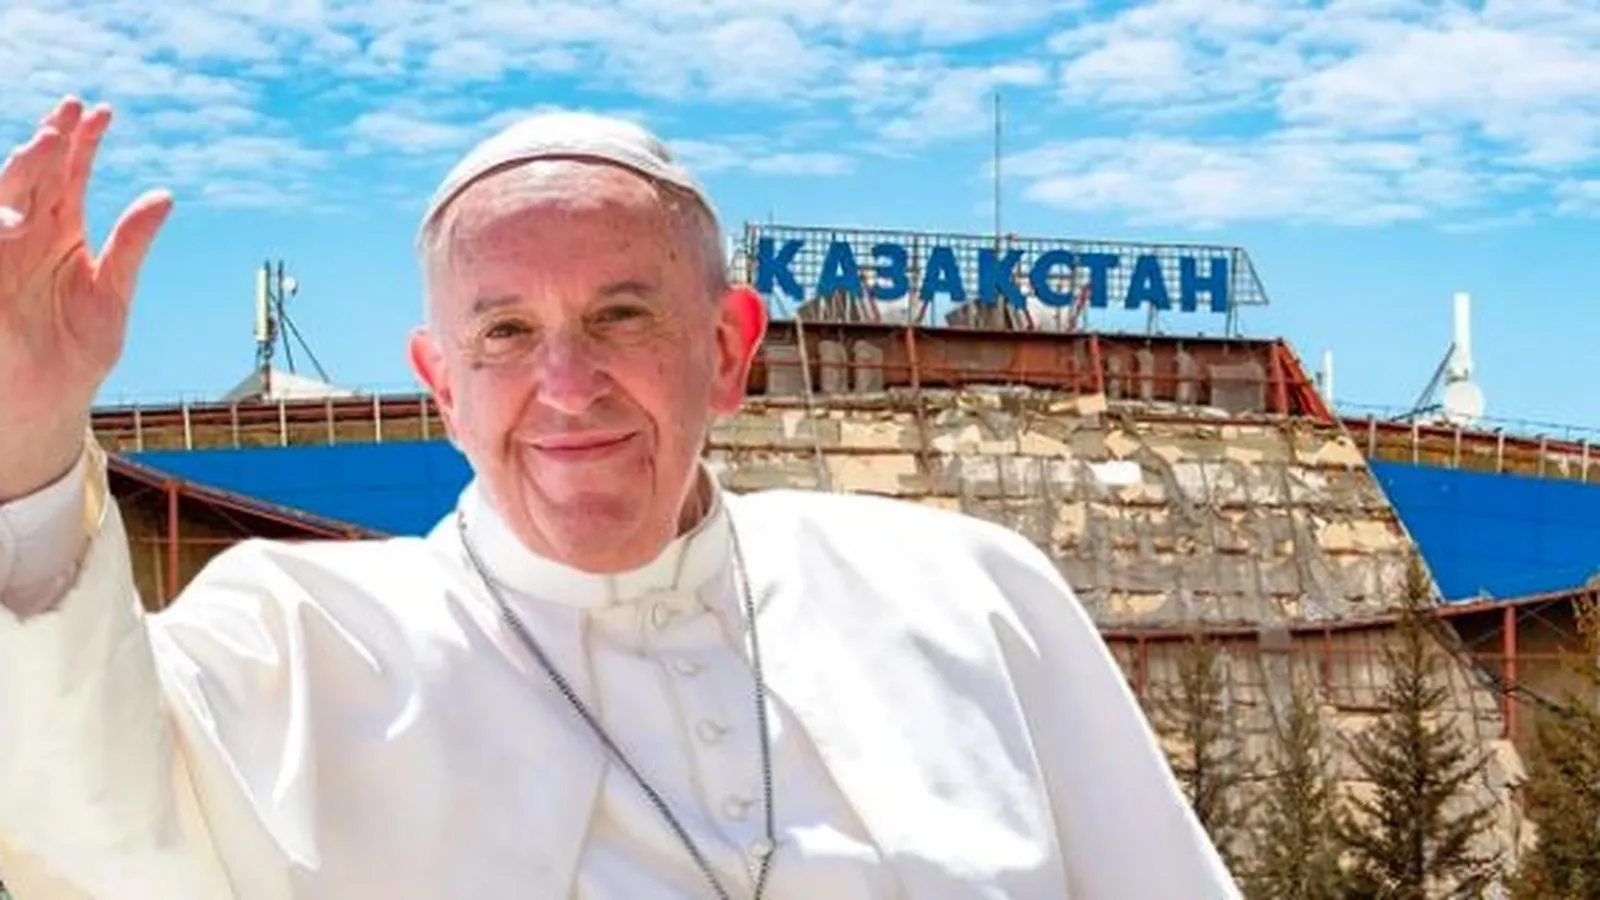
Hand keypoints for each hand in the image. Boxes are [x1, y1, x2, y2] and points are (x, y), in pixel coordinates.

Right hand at [0, 96, 172, 499]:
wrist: (49, 403)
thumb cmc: (79, 350)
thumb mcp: (113, 294)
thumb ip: (132, 244)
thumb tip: (163, 196)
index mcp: (61, 232)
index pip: (70, 175)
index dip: (83, 142)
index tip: (103, 111)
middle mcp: (26, 234)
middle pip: (34, 175)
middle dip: (49, 143)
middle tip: (69, 113)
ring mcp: (0, 253)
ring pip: (4, 197)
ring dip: (22, 169)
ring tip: (45, 143)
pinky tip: (13, 208)